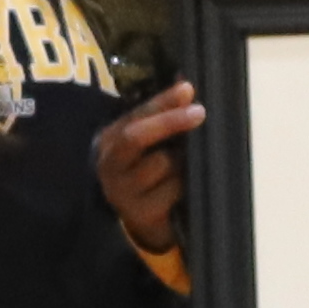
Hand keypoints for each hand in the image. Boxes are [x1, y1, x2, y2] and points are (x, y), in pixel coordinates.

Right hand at [93, 78, 203, 253]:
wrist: (141, 220)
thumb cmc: (148, 173)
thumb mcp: (150, 144)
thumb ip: (162, 116)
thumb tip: (186, 86)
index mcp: (110, 140)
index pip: (136, 114)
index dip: (162, 101)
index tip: (187, 89)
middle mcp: (108, 164)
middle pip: (136, 137)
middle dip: (169, 121)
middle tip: (200, 112)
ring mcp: (121, 191)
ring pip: (161, 164)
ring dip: (182, 160)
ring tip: (188, 163)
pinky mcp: (140, 213)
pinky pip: (172, 190)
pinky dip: (184, 184)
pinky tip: (186, 186)